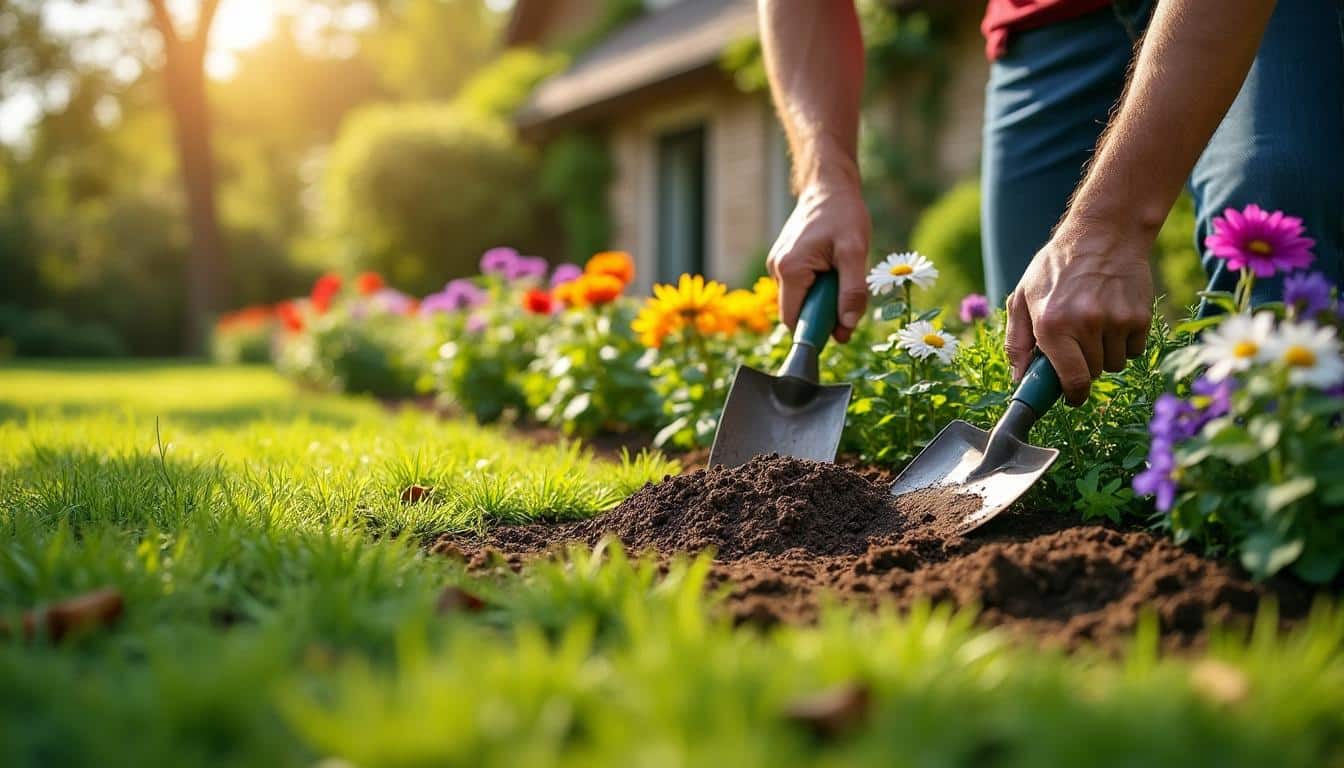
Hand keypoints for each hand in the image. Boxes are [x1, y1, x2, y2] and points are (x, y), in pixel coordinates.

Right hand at [767, 172, 870, 342]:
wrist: (829, 187)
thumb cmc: (844, 215)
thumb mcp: (855, 252)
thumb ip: (852, 291)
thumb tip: (848, 327)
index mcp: (790, 269)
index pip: (795, 320)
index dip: (816, 330)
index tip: (840, 329)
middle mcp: (776, 269)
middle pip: (797, 311)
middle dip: (822, 312)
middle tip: (848, 297)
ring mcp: (777, 265)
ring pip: (799, 299)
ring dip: (821, 297)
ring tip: (840, 273)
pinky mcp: (783, 261)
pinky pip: (799, 286)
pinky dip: (817, 286)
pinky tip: (831, 267)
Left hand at [1005, 220, 1153, 404]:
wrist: (1103, 234)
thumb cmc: (1056, 267)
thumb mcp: (1023, 298)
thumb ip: (1017, 342)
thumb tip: (1019, 378)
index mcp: (1052, 324)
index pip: (1071, 380)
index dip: (1072, 394)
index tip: (1072, 396)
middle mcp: (1085, 325)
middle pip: (1092, 373)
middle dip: (1084, 365)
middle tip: (1077, 341)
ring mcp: (1115, 321)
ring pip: (1114, 364)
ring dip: (1105, 354)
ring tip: (1095, 324)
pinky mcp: (1139, 317)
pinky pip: (1133, 350)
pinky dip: (1124, 342)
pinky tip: (1114, 317)